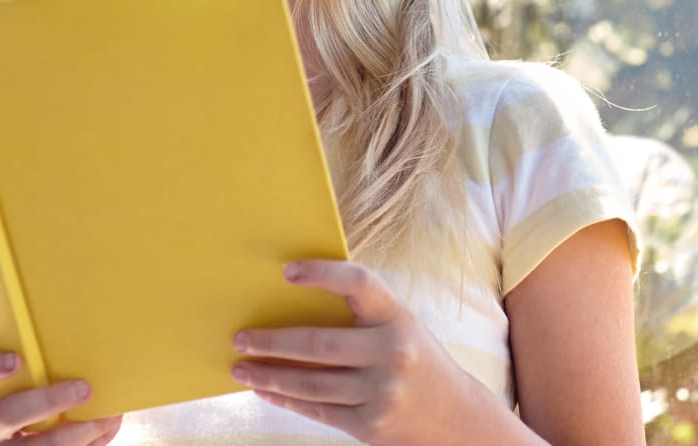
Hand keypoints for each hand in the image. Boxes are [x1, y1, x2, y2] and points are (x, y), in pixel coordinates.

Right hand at [0, 351, 122, 444]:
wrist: (7, 442)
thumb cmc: (17, 399)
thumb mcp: (9, 385)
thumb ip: (31, 366)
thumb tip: (84, 339)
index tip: (16, 359)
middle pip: (5, 416)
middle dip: (48, 402)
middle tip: (84, 389)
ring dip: (73, 434)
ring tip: (104, 419)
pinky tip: (104, 429)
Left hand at [230, 260, 481, 445]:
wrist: (458, 419)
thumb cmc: (413, 356)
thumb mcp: (398, 325)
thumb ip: (359, 314)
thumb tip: (291, 301)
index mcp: (398, 316)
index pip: (358, 282)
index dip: (322, 274)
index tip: (286, 271)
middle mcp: (393, 352)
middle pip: (319, 344)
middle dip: (272, 341)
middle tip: (240, 338)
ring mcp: (383, 393)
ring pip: (312, 384)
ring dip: (269, 375)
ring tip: (241, 367)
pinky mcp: (372, 426)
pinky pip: (318, 411)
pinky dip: (287, 399)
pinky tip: (266, 389)